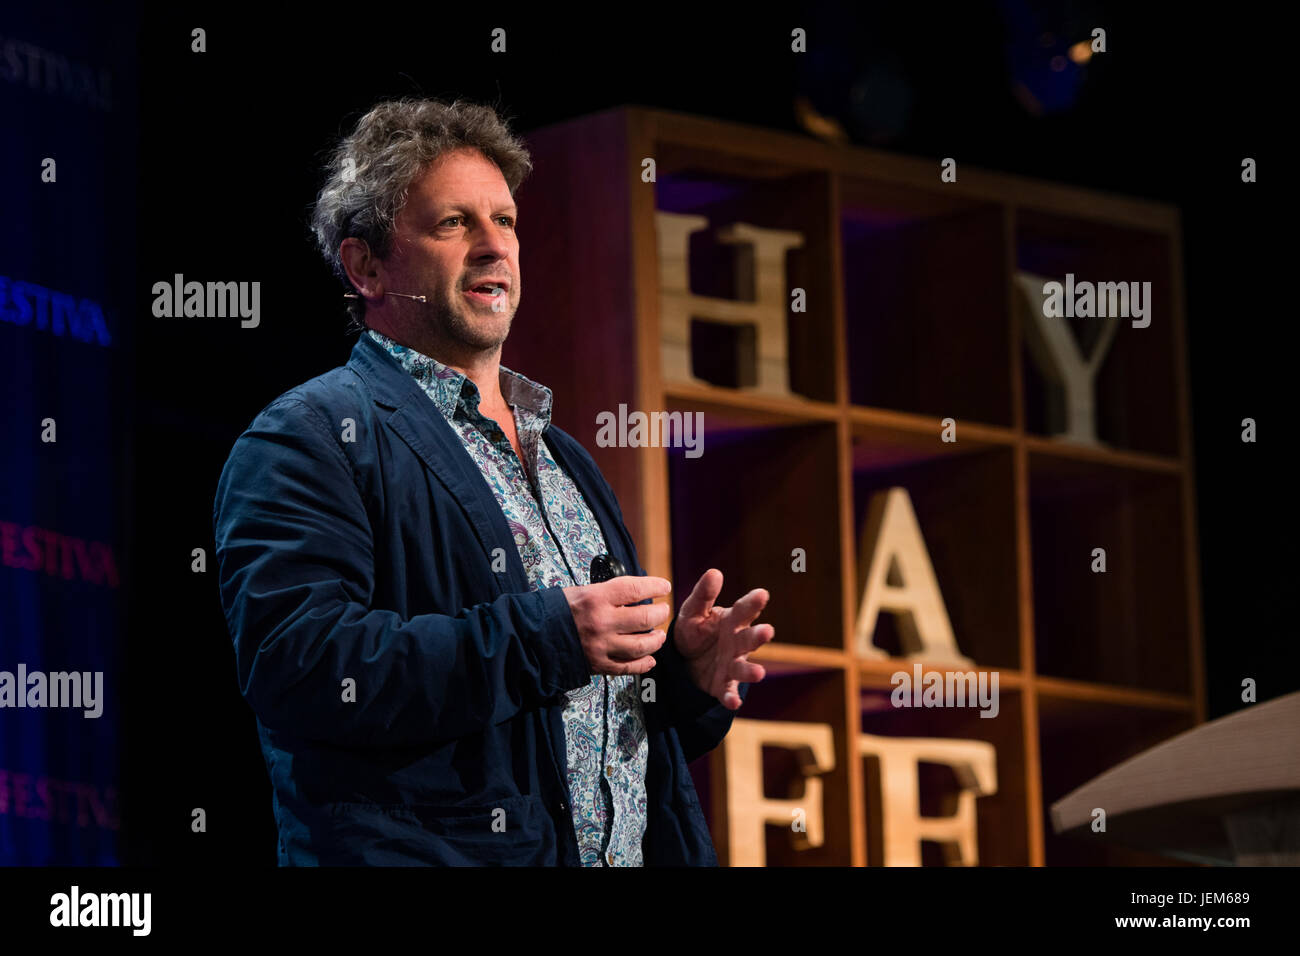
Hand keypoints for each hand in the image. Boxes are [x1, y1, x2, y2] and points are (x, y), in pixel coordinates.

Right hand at [563, 575, 670, 675]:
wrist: (535, 636)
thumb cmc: (560, 610)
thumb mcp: (583, 591)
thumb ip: (610, 593)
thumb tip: (638, 593)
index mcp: (596, 598)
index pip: (635, 589)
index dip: (655, 586)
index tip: (664, 587)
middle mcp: (602, 622)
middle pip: (645, 618)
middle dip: (660, 613)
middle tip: (663, 611)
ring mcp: (601, 645)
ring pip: (642, 645)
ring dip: (656, 640)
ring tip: (658, 635)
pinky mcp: (599, 664)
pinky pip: (629, 667)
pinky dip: (644, 663)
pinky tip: (650, 658)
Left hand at [673, 568, 773, 709]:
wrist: (685, 659)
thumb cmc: (695, 629)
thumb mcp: (693, 610)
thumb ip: (703, 594)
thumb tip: (715, 572)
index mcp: (732, 621)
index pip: (744, 610)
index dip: (753, 603)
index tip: (762, 594)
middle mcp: (737, 642)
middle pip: (750, 638)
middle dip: (759, 636)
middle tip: (768, 631)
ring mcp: (732, 664)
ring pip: (744, 667)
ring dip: (752, 670)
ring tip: (759, 673)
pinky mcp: (724, 684)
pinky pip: (728, 691)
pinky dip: (731, 697)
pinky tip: (733, 703)